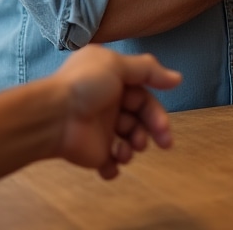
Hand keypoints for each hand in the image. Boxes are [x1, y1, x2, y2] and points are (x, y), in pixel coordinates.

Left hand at [51, 45, 182, 178]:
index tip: (166, 123)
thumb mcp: (117, 65)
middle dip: (154, 129)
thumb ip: (147, 70)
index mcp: (113, 80)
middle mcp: (109, 103)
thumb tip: (177, 78)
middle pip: (141, 117)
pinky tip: (112, 162)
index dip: (155, 109)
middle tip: (164, 141)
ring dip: (136, 146)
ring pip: (131, 140)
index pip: (143, 94)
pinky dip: (116, 165)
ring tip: (127, 148)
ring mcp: (102, 128)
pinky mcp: (95, 152)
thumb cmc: (85, 85)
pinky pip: (113, 163)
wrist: (55, 116)